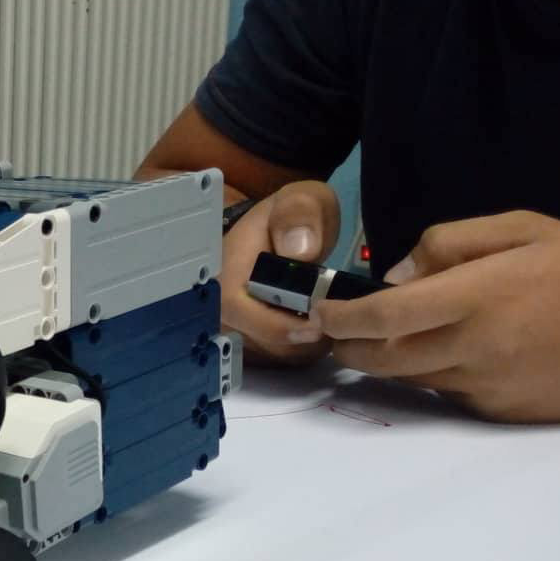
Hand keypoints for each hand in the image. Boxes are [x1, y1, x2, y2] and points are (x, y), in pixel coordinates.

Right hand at [221, 180, 341, 364]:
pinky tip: (320, 326)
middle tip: (340, 320)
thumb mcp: (299, 201)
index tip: (316, 326)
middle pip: (258, 341)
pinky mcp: (250, 342)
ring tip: (332, 318)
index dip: (274, 325)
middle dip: (303, 338)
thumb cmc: (288, 219)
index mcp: (223, 271)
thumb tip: (299, 252)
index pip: (236, 310)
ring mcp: (234, 327)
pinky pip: (280, 359)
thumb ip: (300, 216)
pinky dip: (306, 349)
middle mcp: (219, 305)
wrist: (276, 233)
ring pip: (273, 354)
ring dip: (308, 345)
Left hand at [312, 212, 559, 422]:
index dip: (342, 317)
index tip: (321, 310)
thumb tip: (394, 275)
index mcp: (478, 296)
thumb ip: (449, 242)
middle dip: (347, 346)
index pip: (385, 316)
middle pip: (381, 358)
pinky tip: (443, 353)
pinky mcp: (497, 412)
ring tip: (380, 337)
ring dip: (383, 361)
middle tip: (333, 330)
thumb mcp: (524, 228)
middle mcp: (474, 347)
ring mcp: (485, 386)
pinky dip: (428, 375)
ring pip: (407, 380)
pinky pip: (443, 394)